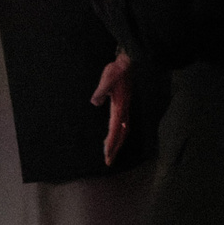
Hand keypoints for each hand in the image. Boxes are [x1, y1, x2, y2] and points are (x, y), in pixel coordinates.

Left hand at [92, 50, 133, 165]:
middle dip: (115, 148)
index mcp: (120, 106)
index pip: (115, 129)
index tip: (107, 155)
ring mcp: (125, 108)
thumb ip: (101, 90)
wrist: (128, 62)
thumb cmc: (117, 69)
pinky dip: (119, 133)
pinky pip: (123, 124)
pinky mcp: (124, 105)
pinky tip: (115, 135)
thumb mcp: (107, 77)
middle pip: (121, 134)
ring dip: (118, 142)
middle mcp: (124, 110)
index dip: (111, 143)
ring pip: (124, 130)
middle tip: (108, 162)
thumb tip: (95, 103)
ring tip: (111, 152)